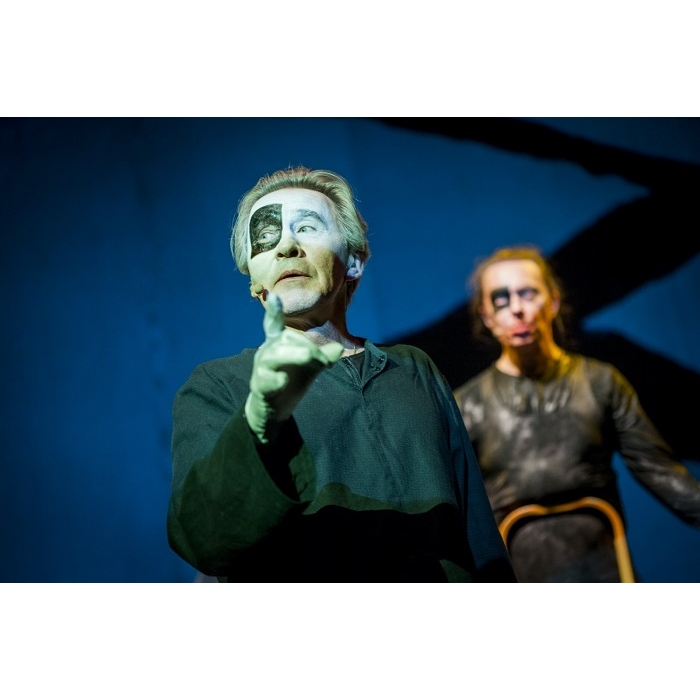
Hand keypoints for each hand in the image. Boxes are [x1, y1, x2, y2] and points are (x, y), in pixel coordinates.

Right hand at [244, 292, 343, 442]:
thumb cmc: (291, 379)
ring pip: (273, 356)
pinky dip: (274, 380)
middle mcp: (267, 351)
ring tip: (309, 356)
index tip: (273, 295)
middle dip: (307, 347)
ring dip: (292, 354)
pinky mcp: (260, 386)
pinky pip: (265, 380)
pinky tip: (283, 381)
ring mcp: (261, 368)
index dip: (273, 311)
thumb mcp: (311, 366)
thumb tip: (339, 348)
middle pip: (285, 339)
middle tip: (323, 360)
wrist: (275, 409)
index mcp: (277, 342)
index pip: (273, 324)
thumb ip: (324, 356)